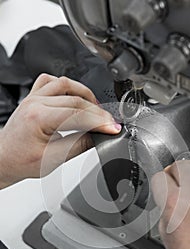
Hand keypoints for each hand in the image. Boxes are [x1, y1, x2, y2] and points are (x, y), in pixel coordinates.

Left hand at [0, 74, 120, 187]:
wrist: (4, 159)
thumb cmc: (21, 161)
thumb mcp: (53, 160)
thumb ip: (78, 145)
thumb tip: (98, 136)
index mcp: (38, 118)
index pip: (77, 114)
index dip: (99, 121)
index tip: (113, 128)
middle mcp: (35, 103)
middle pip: (75, 99)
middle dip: (97, 111)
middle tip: (110, 123)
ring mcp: (33, 97)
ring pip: (65, 84)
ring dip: (84, 94)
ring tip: (96, 109)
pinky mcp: (33, 97)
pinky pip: (51, 81)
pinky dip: (67, 86)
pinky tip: (74, 96)